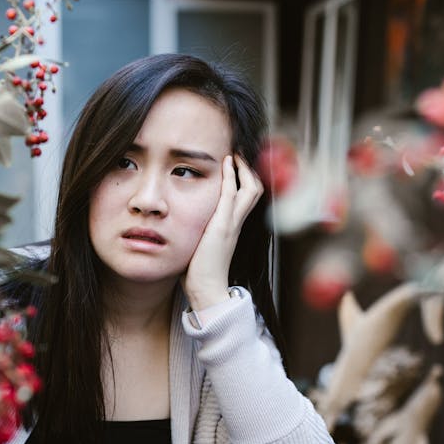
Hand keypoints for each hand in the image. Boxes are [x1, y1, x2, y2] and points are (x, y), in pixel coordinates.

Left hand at [182, 154, 263, 310]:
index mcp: (233, 228)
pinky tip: (226, 162)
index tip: (235, 165)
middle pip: (255, 190)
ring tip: (234, 154)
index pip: (247, 198)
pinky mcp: (222, 226)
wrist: (206, 290)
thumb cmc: (200, 273)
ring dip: (243, 169)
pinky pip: (231, 194)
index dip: (245, 180)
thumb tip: (188, 228)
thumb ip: (201, 234)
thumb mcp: (202, 246)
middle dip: (249, 170)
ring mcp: (232, 224)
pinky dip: (231, 176)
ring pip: (250, 189)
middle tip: (238, 154)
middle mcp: (237, 224)